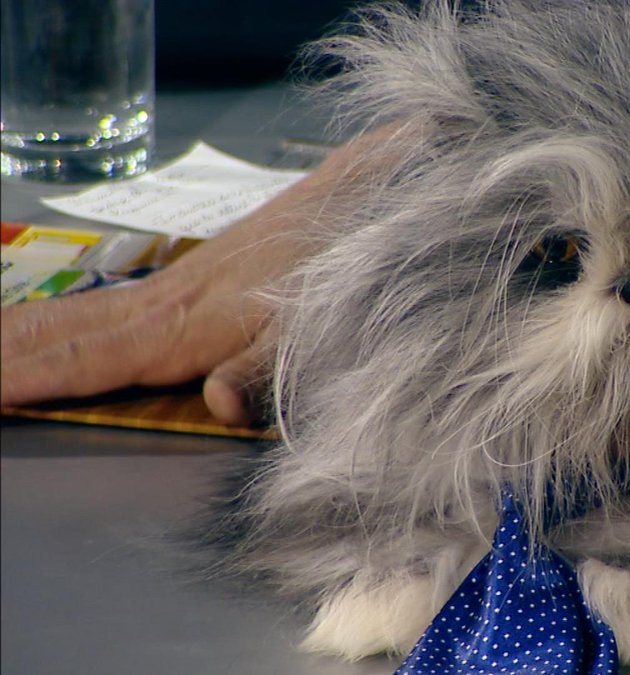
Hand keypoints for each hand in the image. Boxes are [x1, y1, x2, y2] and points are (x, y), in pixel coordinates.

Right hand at [1, 123, 411, 425]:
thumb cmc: (343, 264)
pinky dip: (61, 317)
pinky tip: (50, 326)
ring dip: (20, 332)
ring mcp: (178, 286)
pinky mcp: (193, 279)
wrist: (360, 195)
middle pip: (67, 331)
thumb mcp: (317, 325)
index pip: (92, 358)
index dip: (32, 378)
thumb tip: (218, 404)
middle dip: (7, 352)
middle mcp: (169, 302)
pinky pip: (107, 304)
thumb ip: (266, 365)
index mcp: (191, 324)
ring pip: (80, 313)